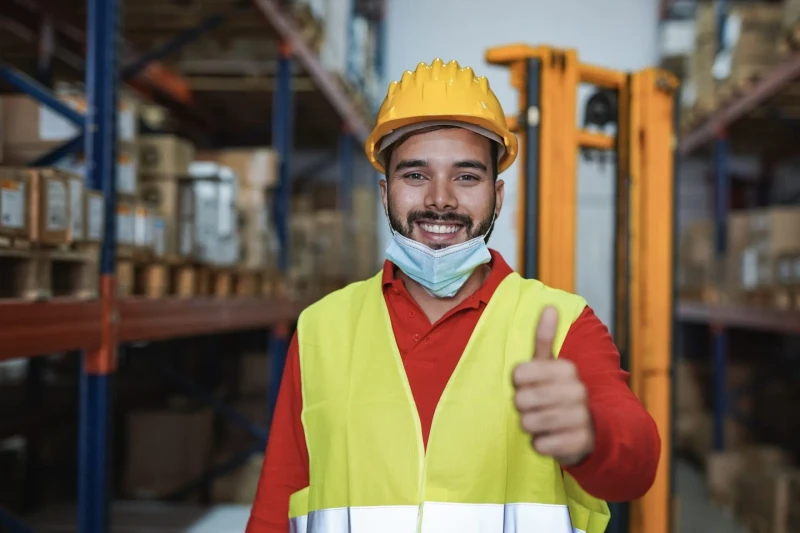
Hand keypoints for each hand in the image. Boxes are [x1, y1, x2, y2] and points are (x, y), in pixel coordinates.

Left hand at [512, 306, 594, 465]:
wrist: (593, 431)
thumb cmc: (559, 394)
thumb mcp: (552, 365)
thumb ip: (546, 337)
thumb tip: (549, 305)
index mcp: (566, 369)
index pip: (519, 373)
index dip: (517, 383)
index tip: (526, 385)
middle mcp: (577, 391)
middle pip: (522, 399)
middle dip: (522, 406)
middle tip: (532, 407)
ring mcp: (580, 418)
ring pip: (530, 423)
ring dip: (530, 425)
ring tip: (540, 422)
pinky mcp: (579, 443)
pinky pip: (541, 445)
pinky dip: (540, 445)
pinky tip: (549, 439)